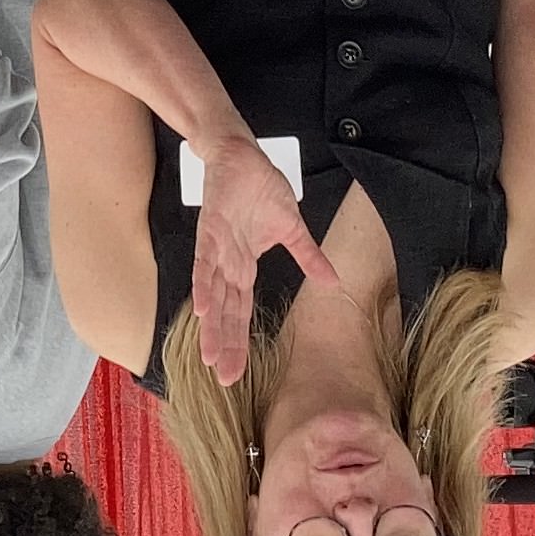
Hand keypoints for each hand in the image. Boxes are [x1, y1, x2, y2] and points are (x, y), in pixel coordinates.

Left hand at [188, 133, 333, 385]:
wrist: (241, 155)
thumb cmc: (261, 189)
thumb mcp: (292, 228)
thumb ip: (308, 257)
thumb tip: (333, 282)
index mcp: (244, 267)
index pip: (242, 312)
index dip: (239, 342)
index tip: (238, 374)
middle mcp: (227, 265)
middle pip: (226, 313)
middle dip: (226, 345)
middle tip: (225, 380)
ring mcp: (217, 249)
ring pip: (213, 295)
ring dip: (212, 325)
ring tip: (211, 356)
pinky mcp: (210, 230)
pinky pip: (206, 262)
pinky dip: (204, 284)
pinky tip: (202, 307)